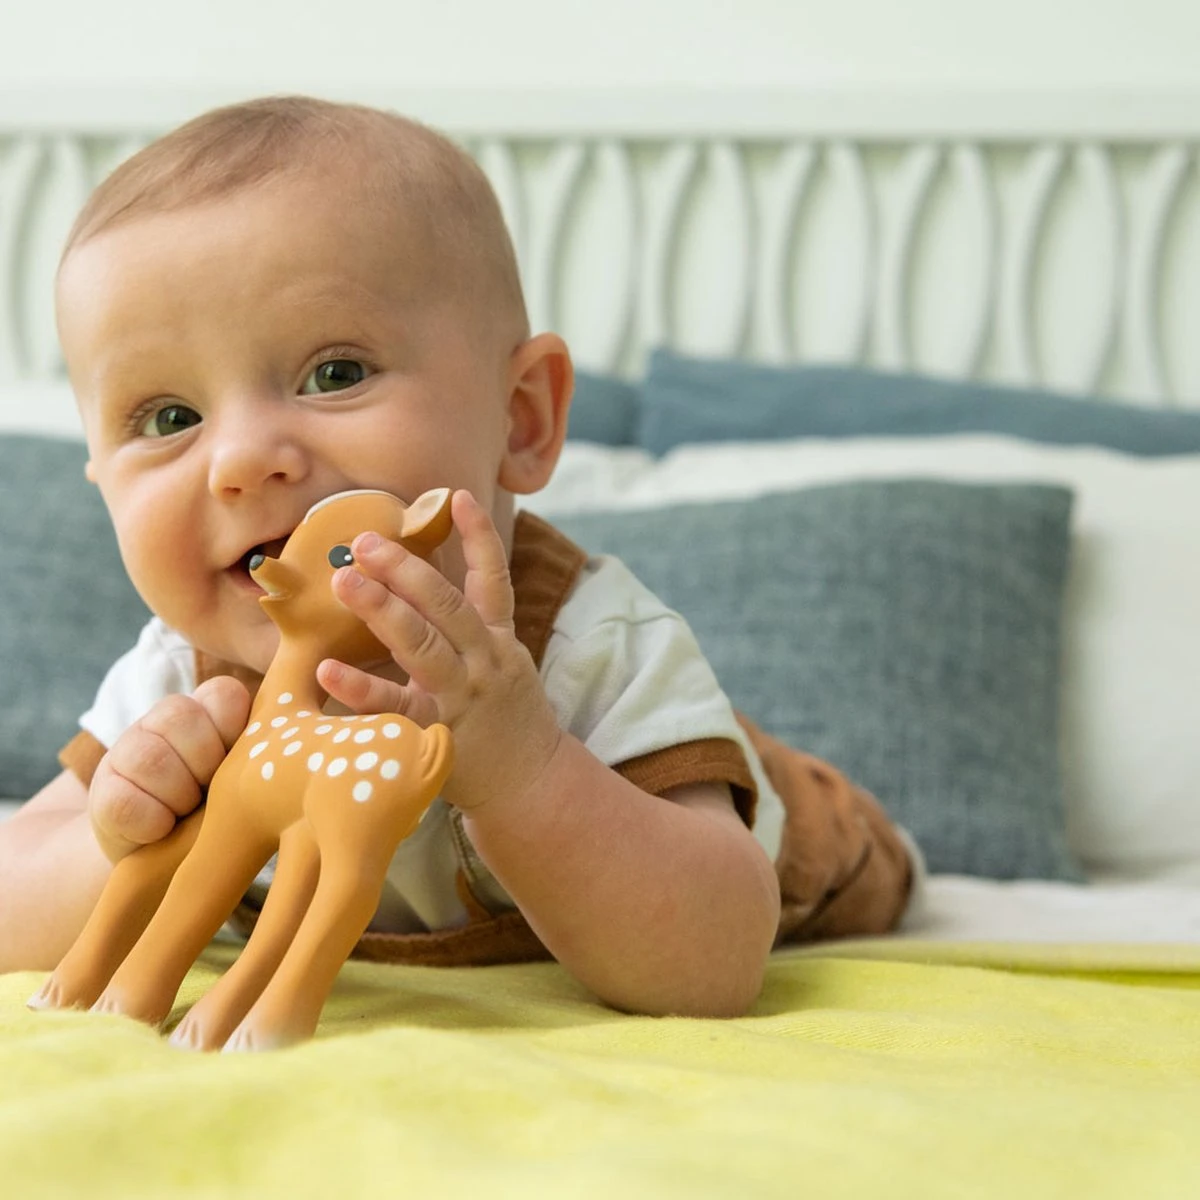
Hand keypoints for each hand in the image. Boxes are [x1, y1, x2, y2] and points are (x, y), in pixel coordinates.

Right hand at [88, 675, 250, 862]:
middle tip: (211, 793)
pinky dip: (151, 824)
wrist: (171, 862)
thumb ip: (267, 754)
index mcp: (210, 710)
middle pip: (181, 717)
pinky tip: (161, 831)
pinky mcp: (102, 792)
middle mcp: (165, 719)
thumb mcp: (252, 780)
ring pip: (150, 758)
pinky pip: (125, 803)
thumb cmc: (227, 814)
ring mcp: (127, 750)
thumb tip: (291, 745)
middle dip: (204, 765)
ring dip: (178, 797)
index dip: (232, 731)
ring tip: (187, 814)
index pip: (224, 694)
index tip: (239, 765)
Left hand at [317, 490, 561, 813]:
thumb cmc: (504, 716)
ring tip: (345, 581)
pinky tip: (328, 670)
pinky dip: (361, 688)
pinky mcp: (439, 733)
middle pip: (447, 605)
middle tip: (364, 541)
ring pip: (425, 645)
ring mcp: (463, 696)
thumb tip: (421, 582)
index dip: (479, 536)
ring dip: (384, 610)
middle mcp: (484, 660)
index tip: (460, 496)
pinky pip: (397, 707)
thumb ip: (472, 625)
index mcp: (498, 638)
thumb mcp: (503, 661)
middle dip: (406, 569)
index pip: (494, 579)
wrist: (530, 783)